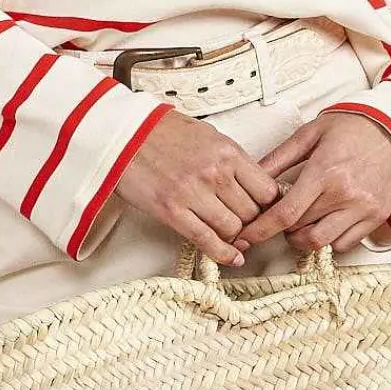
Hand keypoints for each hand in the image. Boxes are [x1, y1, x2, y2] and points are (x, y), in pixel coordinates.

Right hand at [113, 109, 284, 263]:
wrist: (121, 134)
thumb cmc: (160, 131)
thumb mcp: (207, 135)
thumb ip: (231, 159)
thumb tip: (252, 182)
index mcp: (227, 152)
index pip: (267, 190)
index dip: (269, 205)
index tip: (265, 211)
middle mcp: (215, 173)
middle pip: (251, 213)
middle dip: (251, 222)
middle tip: (247, 225)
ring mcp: (193, 193)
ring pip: (233, 228)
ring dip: (234, 235)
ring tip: (231, 234)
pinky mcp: (172, 211)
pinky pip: (206, 239)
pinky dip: (222, 253)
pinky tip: (232, 258)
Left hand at [232, 109, 390, 256]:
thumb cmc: (353, 127)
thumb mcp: (311, 134)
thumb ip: (279, 158)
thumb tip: (253, 177)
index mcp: (324, 172)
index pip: (285, 214)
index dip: (260, 230)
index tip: (245, 237)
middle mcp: (345, 195)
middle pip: (300, 231)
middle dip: (281, 230)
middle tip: (280, 217)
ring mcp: (364, 208)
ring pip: (322, 243)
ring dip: (304, 238)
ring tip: (302, 221)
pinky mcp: (377, 216)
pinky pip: (345, 243)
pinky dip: (329, 239)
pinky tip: (326, 221)